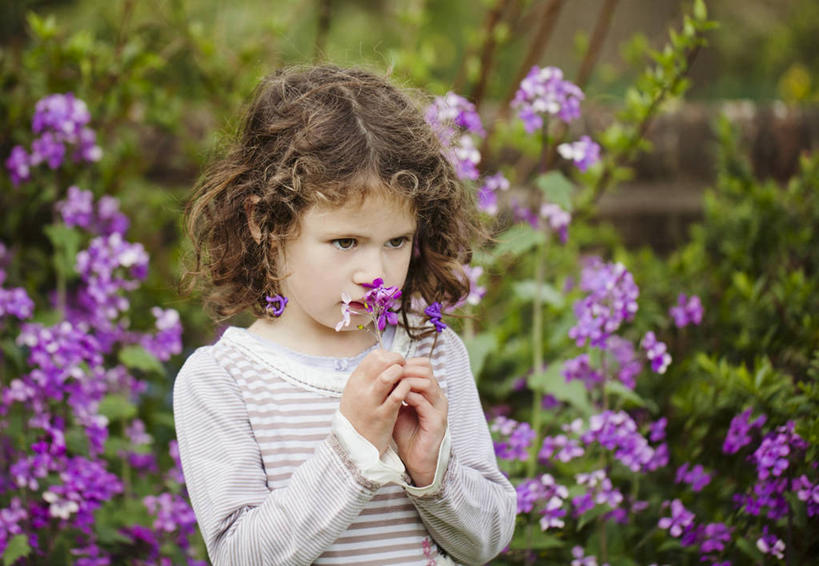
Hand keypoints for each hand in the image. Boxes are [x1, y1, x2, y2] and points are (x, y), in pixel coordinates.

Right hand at [339, 350, 408, 453]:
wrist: (353, 445)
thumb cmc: (359, 416)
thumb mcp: (356, 393)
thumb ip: (368, 377)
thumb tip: (385, 359)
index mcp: (355, 381)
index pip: (374, 356)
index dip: (390, 356)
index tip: (396, 363)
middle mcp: (361, 389)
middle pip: (381, 361)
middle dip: (398, 361)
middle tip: (404, 369)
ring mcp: (371, 402)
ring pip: (388, 376)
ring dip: (401, 374)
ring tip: (405, 379)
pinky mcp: (383, 415)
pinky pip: (397, 395)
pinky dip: (405, 389)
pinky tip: (408, 392)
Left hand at [392, 357, 447, 486]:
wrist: (416, 459)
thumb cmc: (407, 433)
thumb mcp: (398, 407)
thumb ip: (394, 391)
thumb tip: (380, 374)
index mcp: (430, 391)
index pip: (424, 365)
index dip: (406, 363)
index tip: (389, 368)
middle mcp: (438, 396)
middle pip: (427, 369)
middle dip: (405, 369)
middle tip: (389, 374)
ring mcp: (439, 408)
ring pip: (427, 382)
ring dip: (407, 381)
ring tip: (392, 385)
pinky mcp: (436, 421)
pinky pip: (424, 402)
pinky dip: (409, 397)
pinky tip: (397, 399)